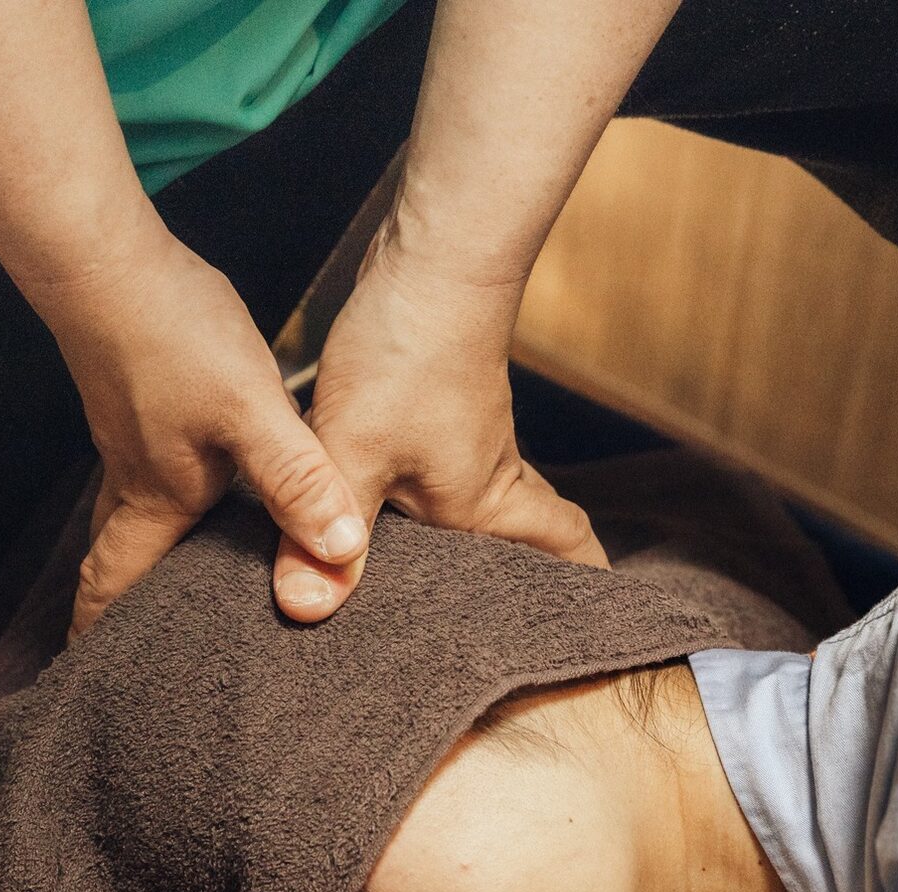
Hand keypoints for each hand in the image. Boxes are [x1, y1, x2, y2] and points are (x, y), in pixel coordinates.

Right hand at [48, 221, 368, 634]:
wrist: (104, 258)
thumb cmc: (171, 334)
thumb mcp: (250, 410)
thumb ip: (297, 480)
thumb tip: (340, 553)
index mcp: (158, 499)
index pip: (117, 588)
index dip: (104, 637)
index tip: (96, 683)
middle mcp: (136, 479)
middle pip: (120, 563)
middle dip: (127, 613)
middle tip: (143, 656)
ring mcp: (133, 441)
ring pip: (138, 520)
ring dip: (151, 559)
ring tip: (180, 592)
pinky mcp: (142, 404)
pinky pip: (153, 476)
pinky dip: (172, 505)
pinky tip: (209, 494)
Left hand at [271, 243, 606, 622]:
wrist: (429, 260)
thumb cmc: (406, 355)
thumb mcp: (352, 452)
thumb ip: (322, 533)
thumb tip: (307, 610)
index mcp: (484, 504)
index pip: (565, 549)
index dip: (584, 587)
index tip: (590, 624)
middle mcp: (488, 478)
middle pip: (531, 537)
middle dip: (526, 579)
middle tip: (501, 625)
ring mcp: (468, 441)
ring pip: (486, 506)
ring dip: (472, 542)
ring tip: (428, 587)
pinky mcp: (439, 412)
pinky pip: (445, 475)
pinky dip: (429, 505)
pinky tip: (378, 511)